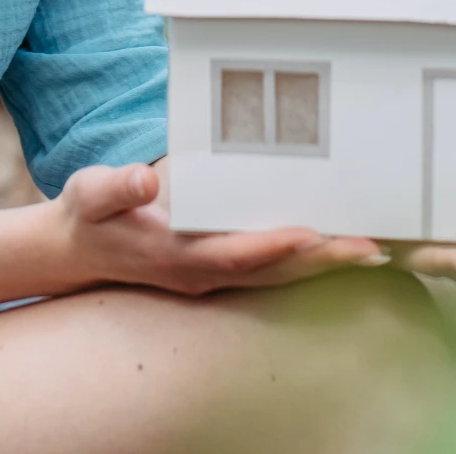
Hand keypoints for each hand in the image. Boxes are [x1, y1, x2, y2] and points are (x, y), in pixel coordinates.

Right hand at [55, 163, 390, 295]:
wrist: (76, 252)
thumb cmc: (88, 216)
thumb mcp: (90, 194)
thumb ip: (116, 187)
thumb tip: (143, 179)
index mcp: (174, 254)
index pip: (231, 254)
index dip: (272, 246)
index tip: (310, 233)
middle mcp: (202, 273)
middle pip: (272, 272)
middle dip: (322, 261)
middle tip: (373, 248)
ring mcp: (214, 276)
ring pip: (280, 276)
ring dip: (327, 266)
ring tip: (379, 251)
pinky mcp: (222, 269)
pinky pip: (275, 270)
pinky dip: (311, 262)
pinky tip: (344, 249)